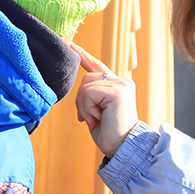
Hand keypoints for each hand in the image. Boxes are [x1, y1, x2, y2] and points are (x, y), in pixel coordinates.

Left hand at [70, 42, 139, 156]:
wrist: (122, 148)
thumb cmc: (109, 133)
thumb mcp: (97, 110)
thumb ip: (92, 96)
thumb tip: (80, 89)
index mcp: (118, 84)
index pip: (98, 66)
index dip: (84, 56)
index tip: (72, 46)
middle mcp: (122, 81)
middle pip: (87, 78)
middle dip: (81, 100)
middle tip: (90, 118)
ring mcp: (122, 85)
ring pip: (86, 86)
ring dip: (84, 106)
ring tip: (96, 119)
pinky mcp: (118, 92)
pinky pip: (89, 93)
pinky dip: (87, 109)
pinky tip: (97, 119)